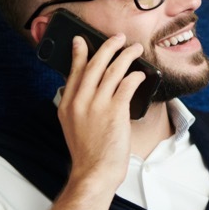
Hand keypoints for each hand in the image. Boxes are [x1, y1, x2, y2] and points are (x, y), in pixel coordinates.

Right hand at [57, 33, 146, 191]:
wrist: (95, 171)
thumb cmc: (89, 152)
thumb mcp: (73, 126)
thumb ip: (77, 106)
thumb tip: (84, 89)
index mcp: (68, 104)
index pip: (74, 71)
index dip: (79, 53)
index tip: (81, 40)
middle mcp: (80, 101)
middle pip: (94, 65)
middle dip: (108, 47)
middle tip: (118, 38)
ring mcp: (97, 105)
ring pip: (113, 70)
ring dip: (126, 56)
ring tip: (135, 49)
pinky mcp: (115, 111)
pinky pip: (127, 85)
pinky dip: (135, 76)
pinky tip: (141, 73)